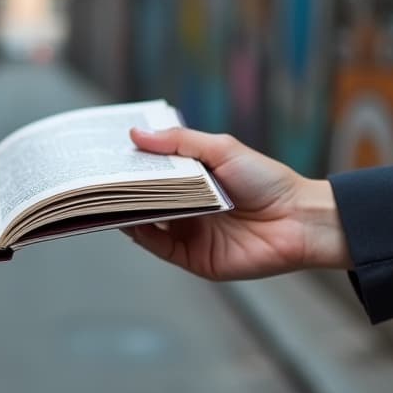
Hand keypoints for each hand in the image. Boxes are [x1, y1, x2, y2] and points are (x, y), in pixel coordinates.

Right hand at [124, 127, 350, 280]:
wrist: (300, 220)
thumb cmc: (266, 180)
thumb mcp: (221, 149)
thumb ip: (178, 143)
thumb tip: (135, 135)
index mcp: (193, 180)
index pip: (152, 171)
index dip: (129, 162)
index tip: (103, 150)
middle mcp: (187, 207)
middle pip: (144, 197)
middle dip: (120, 186)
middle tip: (93, 173)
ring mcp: (188, 233)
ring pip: (146, 222)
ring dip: (125, 209)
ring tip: (102, 194)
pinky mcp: (193, 258)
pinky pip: (158, 246)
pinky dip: (140, 234)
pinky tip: (126, 219)